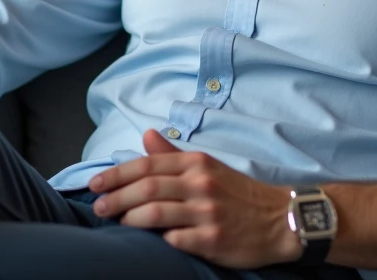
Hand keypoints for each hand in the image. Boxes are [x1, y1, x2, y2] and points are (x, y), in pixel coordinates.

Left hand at [89, 129, 301, 268]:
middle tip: (98, 207)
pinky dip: (158, 239)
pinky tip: (148, 240)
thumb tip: (145, 135)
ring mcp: (207, 213)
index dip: (117, 174)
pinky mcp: (214, 239)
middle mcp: (201, 184)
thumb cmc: (238, 193)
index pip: (148, 164)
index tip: (95, 184)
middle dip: (116, 197)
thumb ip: (173, 154)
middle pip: (147, 187)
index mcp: (197, 163)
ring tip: (116, 222)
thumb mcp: (208, 166)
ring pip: (156, 213)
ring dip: (130, 218)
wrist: (281, 219)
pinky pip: (176, 239)